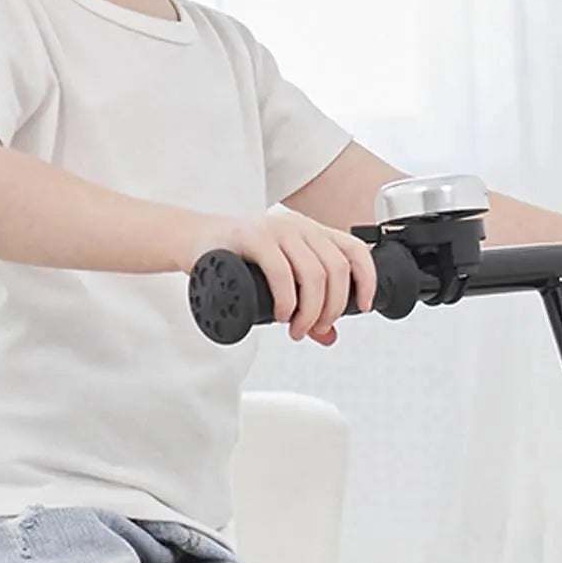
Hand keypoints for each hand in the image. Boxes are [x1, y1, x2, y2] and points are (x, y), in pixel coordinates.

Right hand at [178, 211, 378, 344]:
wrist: (193, 241)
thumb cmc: (237, 260)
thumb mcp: (278, 280)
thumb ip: (306, 306)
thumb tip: (329, 336)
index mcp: (312, 232)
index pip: (355, 250)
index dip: (367, 280)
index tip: (363, 306)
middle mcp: (299, 226)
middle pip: (336, 270)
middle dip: (332, 308)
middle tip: (314, 329)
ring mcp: (277, 229)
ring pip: (314, 273)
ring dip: (310, 310)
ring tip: (296, 328)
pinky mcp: (253, 236)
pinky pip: (282, 271)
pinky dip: (287, 300)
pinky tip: (281, 314)